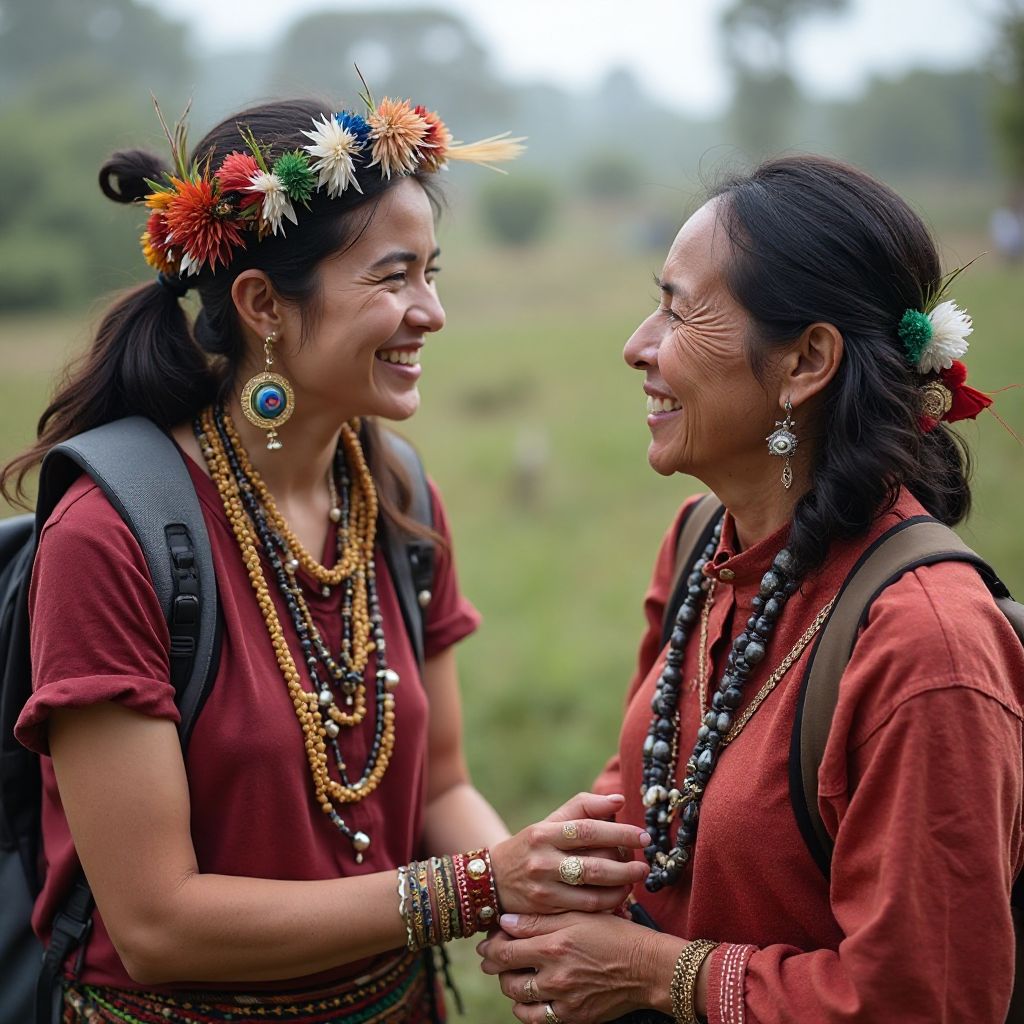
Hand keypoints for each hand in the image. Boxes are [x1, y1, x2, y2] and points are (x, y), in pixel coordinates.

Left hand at [478, 911, 667, 1022]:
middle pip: (507, 978)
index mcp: (554, 946)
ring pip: (519, 1000)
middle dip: (496, 968)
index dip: (490, 947)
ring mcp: (563, 1001)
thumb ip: (539, 920)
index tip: (487, 942)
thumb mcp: (579, 916)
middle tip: (494, 959)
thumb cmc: (614, 934)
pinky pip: (538, 1019)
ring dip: (510, 988)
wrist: (646, 967)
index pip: (505, 952)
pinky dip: (527, 1009)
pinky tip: (530, 997)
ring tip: (512, 976)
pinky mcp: (573, 1018)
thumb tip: (505, 922)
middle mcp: (555, 976)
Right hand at [489, 793, 649, 915]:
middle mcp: (542, 861)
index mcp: (544, 833)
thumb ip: (583, 807)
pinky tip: (620, 897)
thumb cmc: (532, 846)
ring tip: (635, 880)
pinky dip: (609, 905)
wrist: (493, 880)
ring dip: (621, 888)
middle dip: (626, 866)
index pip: (588, 830)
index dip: (619, 832)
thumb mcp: (550, 822)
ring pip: (593, 892)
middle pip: (594, 865)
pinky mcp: (546, 912)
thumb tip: (619, 800)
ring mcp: (543, 889)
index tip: (643, 837)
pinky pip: (586, 911)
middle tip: (644, 865)